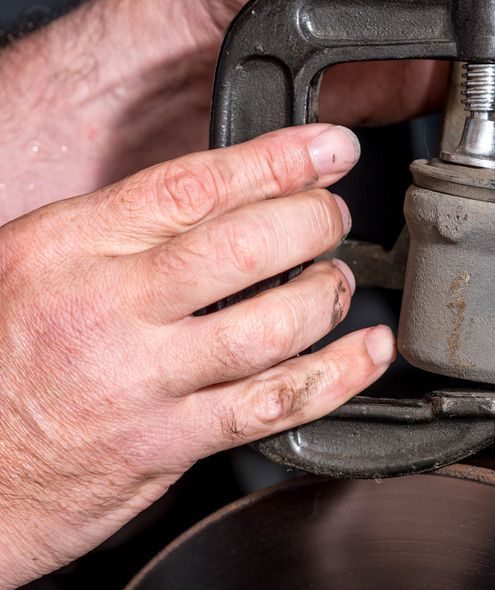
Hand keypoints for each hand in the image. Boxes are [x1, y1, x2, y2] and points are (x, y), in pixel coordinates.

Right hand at [0, 124, 392, 589]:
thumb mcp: (28, 271)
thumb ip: (110, 240)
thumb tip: (201, 208)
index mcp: (67, 246)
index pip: (192, 185)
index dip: (276, 160)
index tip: (325, 147)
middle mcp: (108, 307)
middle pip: (243, 247)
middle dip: (311, 222)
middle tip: (334, 216)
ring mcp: (144, 379)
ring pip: (270, 324)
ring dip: (325, 296)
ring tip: (338, 281)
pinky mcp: (170, 442)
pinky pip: (273, 403)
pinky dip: (336, 376)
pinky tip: (365, 355)